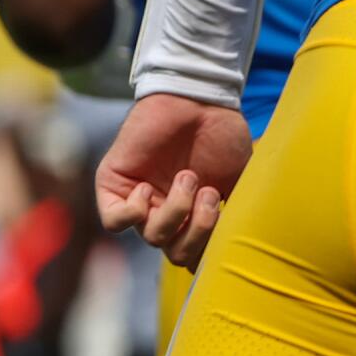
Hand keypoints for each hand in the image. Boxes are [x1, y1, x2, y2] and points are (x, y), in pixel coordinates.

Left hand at [96, 94, 250, 267]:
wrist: (200, 99)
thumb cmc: (223, 134)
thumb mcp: (240, 178)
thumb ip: (238, 213)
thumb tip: (241, 245)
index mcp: (195, 216)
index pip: (196, 255)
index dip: (210, 248)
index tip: (226, 218)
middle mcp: (168, 213)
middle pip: (176, 253)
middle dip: (198, 231)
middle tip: (210, 194)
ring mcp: (141, 201)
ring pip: (152, 237)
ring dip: (175, 211)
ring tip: (188, 177)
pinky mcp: (114, 185)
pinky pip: (114, 221)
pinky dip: (133, 212)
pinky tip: (146, 188)